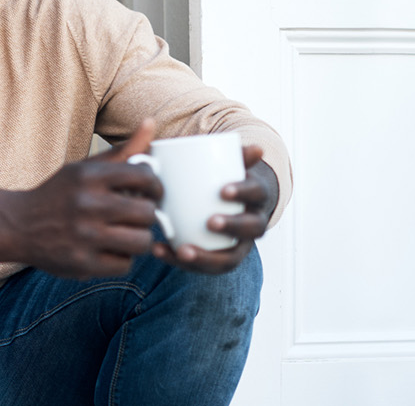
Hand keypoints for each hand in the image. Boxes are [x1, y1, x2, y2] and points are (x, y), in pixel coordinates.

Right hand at [7, 120, 163, 278]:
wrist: (16, 226)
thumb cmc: (59, 195)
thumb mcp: (84, 168)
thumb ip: (122, 150)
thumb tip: (151, 122)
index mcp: (89, 176)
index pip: (145, 177)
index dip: (155, 186)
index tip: (150, 192)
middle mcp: (87, 204)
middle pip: (148, 213)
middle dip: (146, 215)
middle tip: (136, 216)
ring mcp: (84, 236)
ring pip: (141, 242)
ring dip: (138, 239)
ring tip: (126, 234)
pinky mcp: (82, 263)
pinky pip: (125, 265)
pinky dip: (121, 258)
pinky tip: (108, 249)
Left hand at [151, 144, 278, 273]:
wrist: (229, 200)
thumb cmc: (223, 177)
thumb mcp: (228, 163)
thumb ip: (232, 153)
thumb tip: (251, 146)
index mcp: (256, 196)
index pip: (256, 194)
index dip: (242, 193)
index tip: (222, 190)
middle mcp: (253, 224)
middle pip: (251, 229)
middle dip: (232, 227)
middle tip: (209, 221)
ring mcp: (238, 246)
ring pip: (229, 259)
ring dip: (206, 257)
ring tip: (182, 250)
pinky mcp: (218, 258)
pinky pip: (203, 267)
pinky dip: (180, 261)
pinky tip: (159, 250)